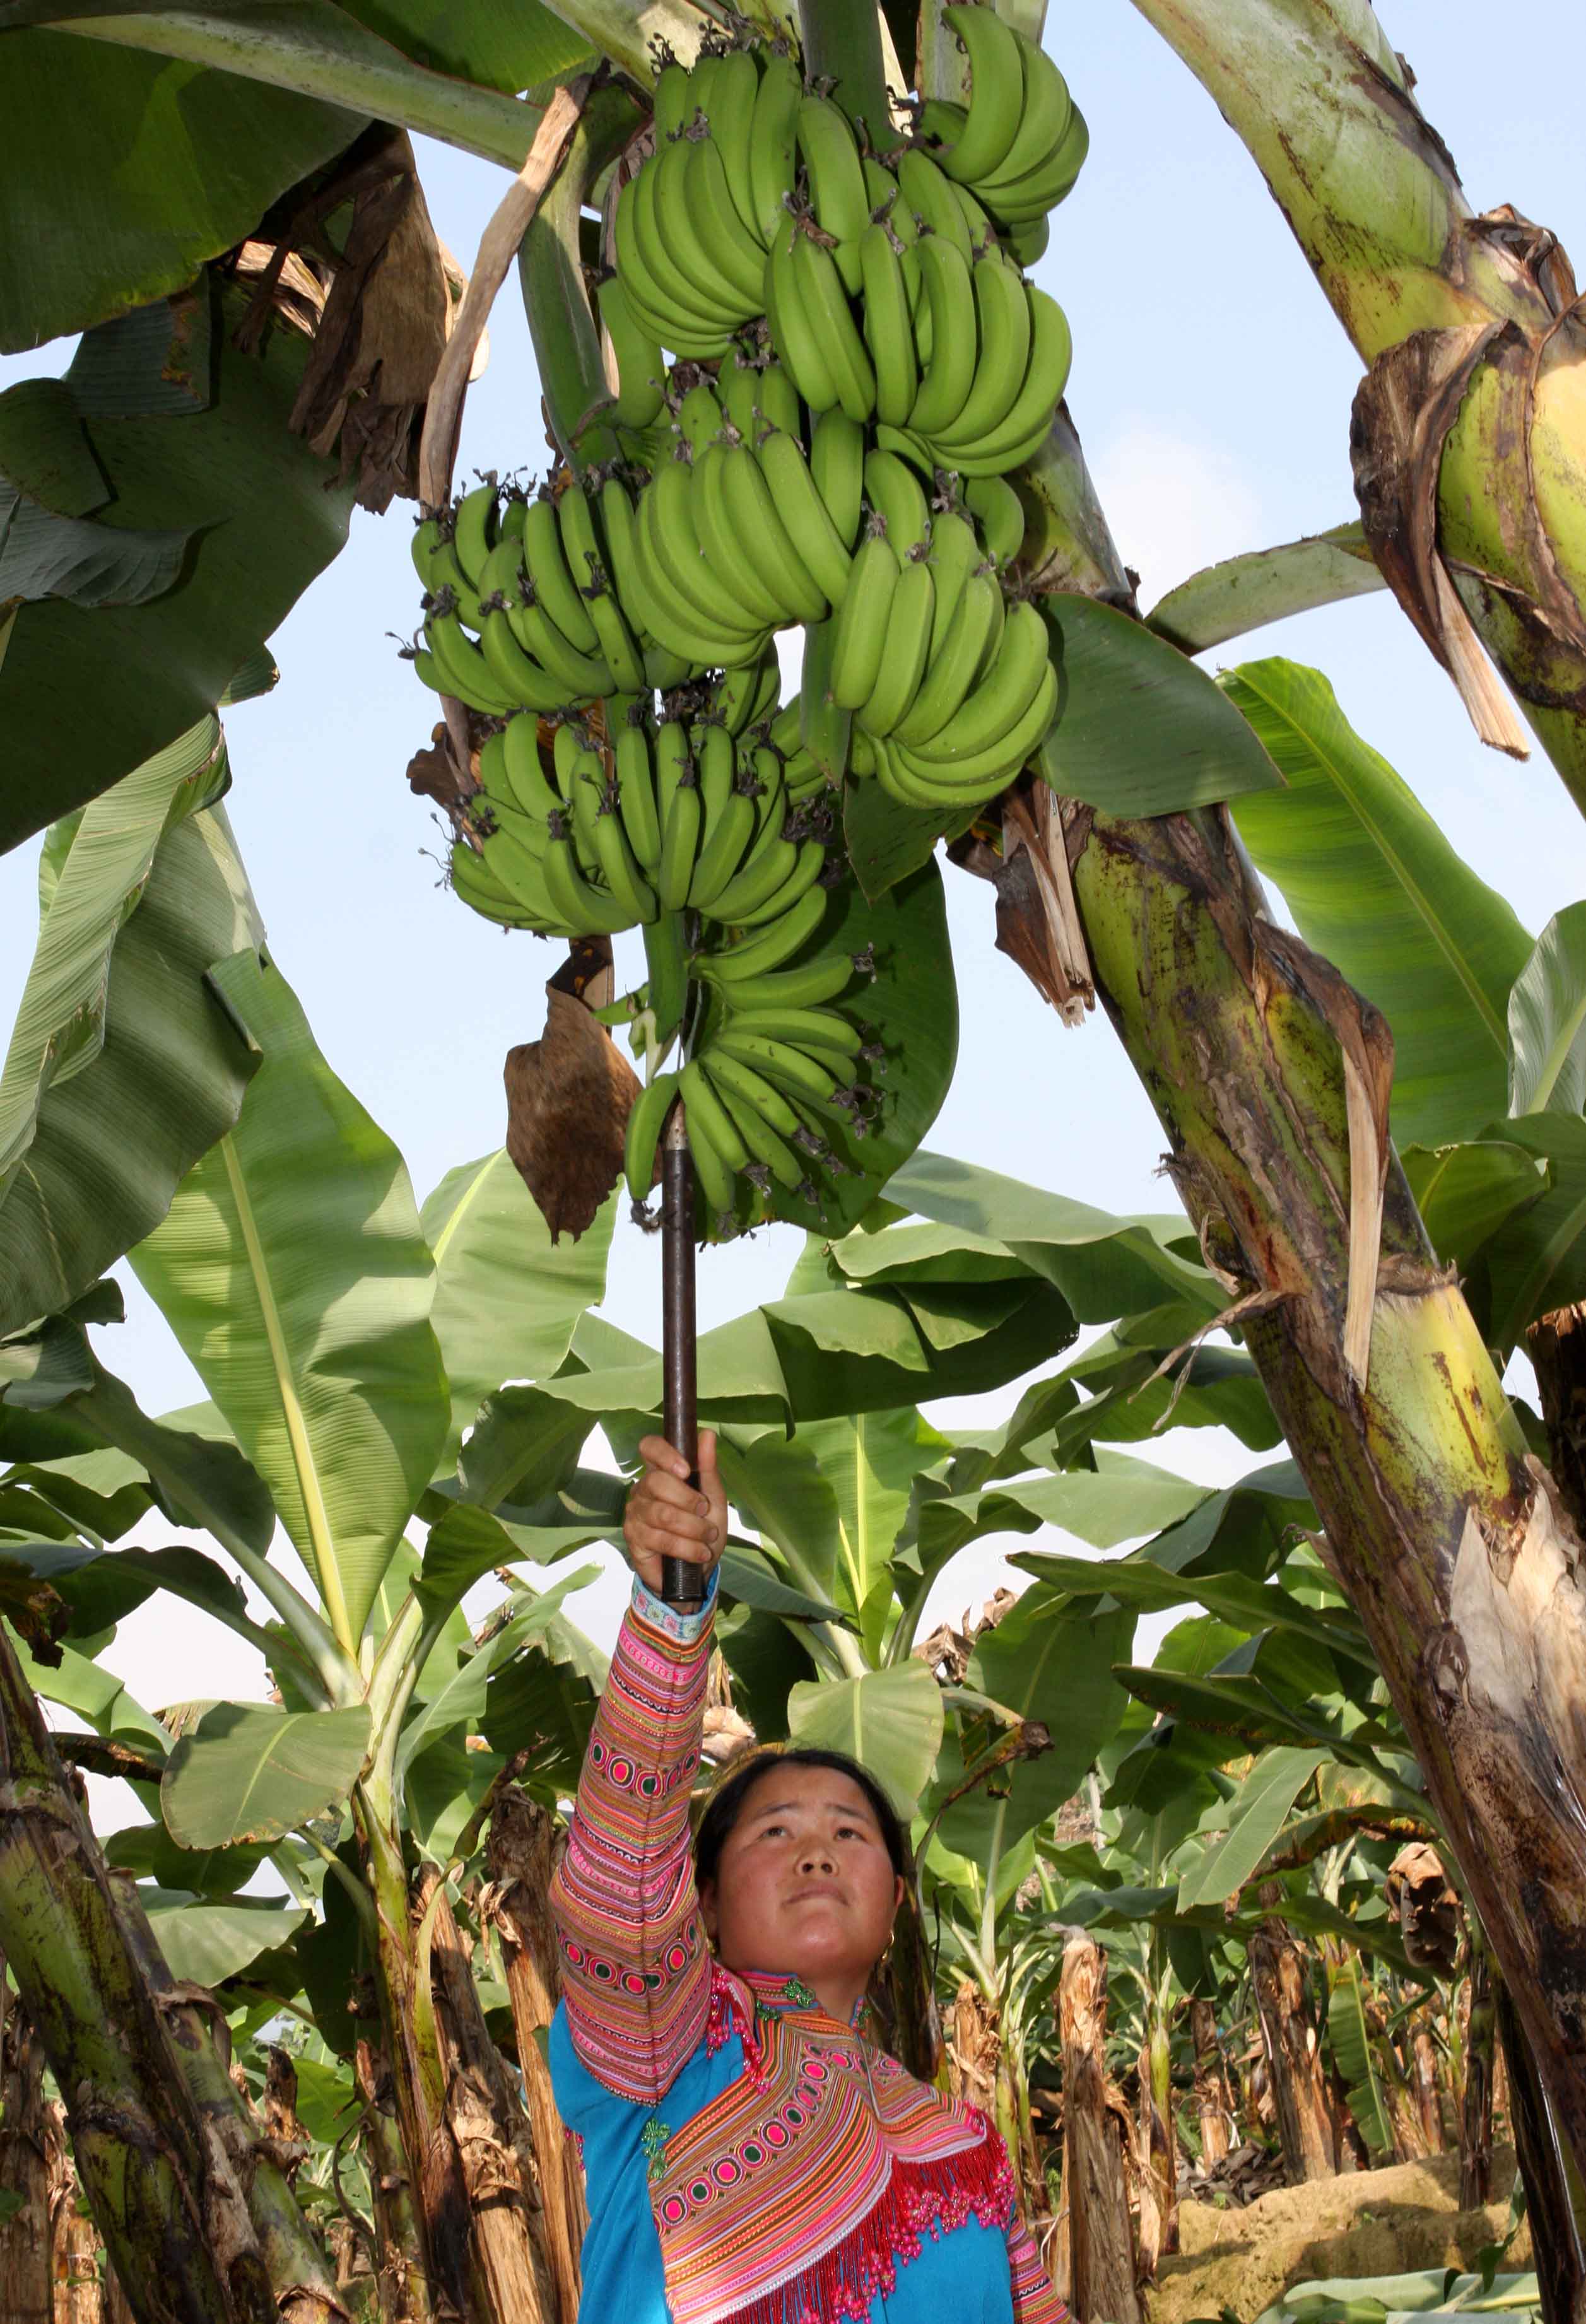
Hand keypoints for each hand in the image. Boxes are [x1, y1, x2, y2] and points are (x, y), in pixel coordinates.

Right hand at [623, 1431, 727, 1599]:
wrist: (697, 1570)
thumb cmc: (703, 1528)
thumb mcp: (713, 1498)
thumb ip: (707, 1468)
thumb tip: (707, 1434)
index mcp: (661, 1472)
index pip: (649, 1447)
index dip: (665, 1454)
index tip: (685, 1470)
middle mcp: (643, 1489)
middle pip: (656, 1481)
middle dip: (688, 1499)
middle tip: (705, 1512)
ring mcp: (635, 1514)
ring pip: (662, 1513)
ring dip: (693, 1528)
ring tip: (708, 1537)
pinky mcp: (634, 1538)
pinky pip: (661, 1539)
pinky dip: (688, 1547)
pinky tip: (699, 1553)